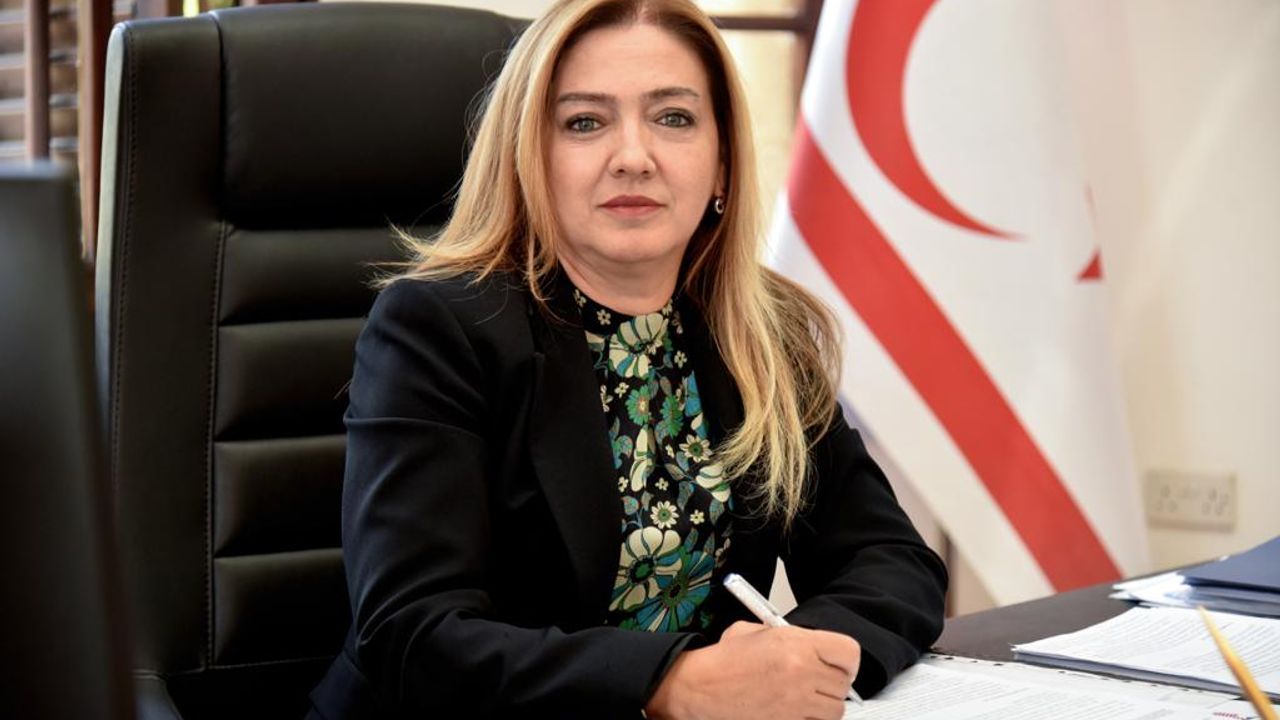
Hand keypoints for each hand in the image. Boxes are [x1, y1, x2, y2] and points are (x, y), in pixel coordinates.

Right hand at [645, 621, 859, 719]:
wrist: (698, 687)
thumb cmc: (722, 662)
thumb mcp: (759, 632)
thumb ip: (793, 638)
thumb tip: (816, 648)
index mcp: (795, 645)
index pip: (849, 653)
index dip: (846, 660)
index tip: (839, 664)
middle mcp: (800, 674)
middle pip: (843, 685)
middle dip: (833, 683)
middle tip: (817, 681)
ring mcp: (795, 704)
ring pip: (834, 711)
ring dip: (824, 705)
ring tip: (803, 697)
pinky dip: (808, 719)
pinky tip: (792, 710)